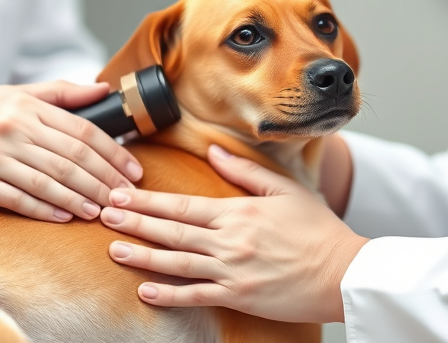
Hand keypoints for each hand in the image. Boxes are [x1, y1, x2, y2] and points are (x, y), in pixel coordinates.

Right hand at [0, 81, 143, 222]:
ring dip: (82, 198)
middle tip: (126, 197)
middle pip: (72, 157)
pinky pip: (21, 199)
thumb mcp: (9, 95)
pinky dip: (47, 210)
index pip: (81, 129)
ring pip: (52, 180)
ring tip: (103, 211)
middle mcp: (11, 127)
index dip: (113, 152)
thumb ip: (57, 93)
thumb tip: (103, 89)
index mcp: (23, 104)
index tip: (132, 170)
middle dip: (105, 179)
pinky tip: (67, 218)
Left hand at [100, 145, 368, 323]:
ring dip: (142, 256)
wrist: (344, 272)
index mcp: (238, 212)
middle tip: (103, 214)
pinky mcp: (239, 297)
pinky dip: (169, 296)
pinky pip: (197, 297)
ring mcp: (232, 271)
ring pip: (177, 263)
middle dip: (134, 222)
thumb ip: (245, 171)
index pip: (182, 205)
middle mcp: (230, 241)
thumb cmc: (318, 230)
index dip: (147, 201)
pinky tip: (145, 291)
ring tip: (113, 249)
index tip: (120, 193)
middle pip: (172, 231)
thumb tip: (213, 150)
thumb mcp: (284, 189)